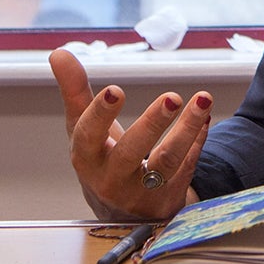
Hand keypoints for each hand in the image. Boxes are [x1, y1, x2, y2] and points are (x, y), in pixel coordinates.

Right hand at [50, 48, 211, 220]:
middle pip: (130, 153)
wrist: (121, 210)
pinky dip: (198, 142)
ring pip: (167, 163)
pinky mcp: (167, 199)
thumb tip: (58, 52)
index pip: (88, 137)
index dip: (100, 115)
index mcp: (86, 158)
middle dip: (151, 124)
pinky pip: (186, 168)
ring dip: (188, 130)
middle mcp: (111, 179)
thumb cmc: (100, 158)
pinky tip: (205, 119)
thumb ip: (74, 91)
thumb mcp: (83, 128)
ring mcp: (141, 193)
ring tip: (203, 100)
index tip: (115, 90)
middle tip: (172, 97)